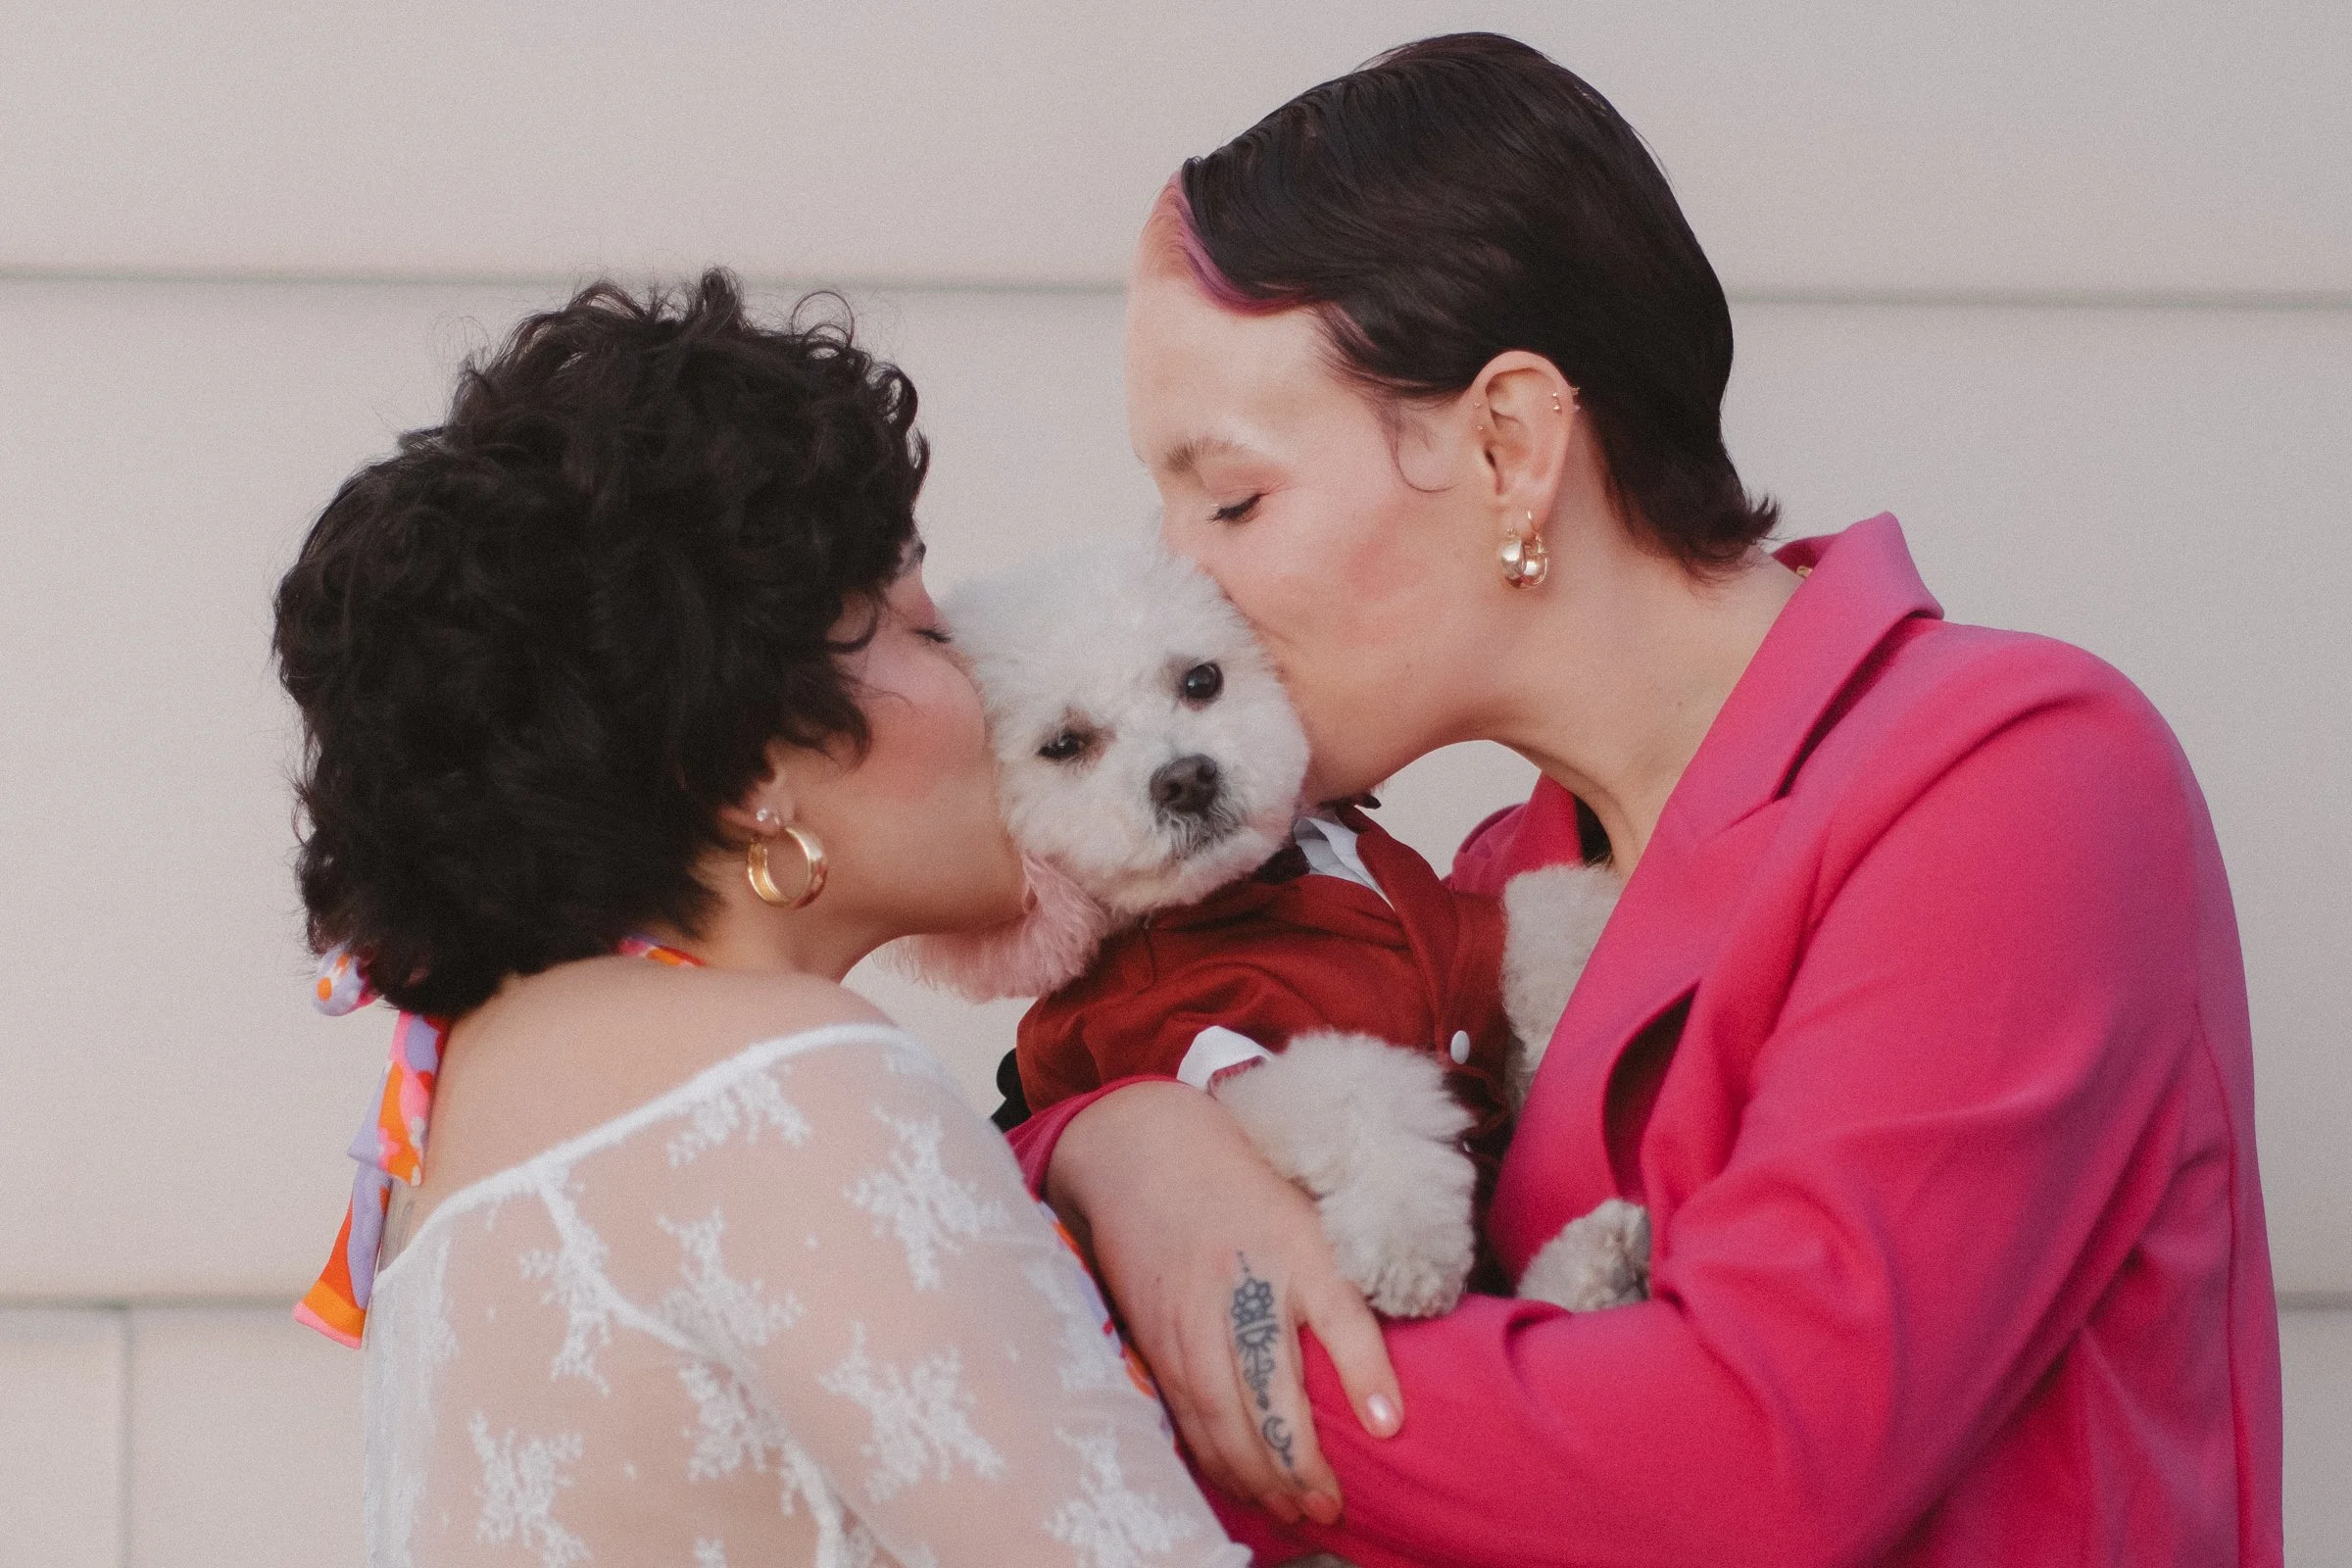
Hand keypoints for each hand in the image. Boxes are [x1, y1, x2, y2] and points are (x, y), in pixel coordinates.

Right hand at [1045, 1082, 1404, 1525]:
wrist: (1144, 1156)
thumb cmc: (1244, 1191)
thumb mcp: (1308, 1219)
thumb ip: (1343, 1284)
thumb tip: (1385, 1363)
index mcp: (1292, 1246)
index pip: (1338, 1312)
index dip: (1364, 1372)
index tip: (1388, 1426)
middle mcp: (1240, 1286)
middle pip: (1266, 1391)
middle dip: (1298, 1462)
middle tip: (1331, 1507)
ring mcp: (1190, 1318)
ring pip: (1221, 1417)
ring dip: (1258, 1476)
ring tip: (1294, 1511)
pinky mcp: (1155, 1340)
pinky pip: (1186, 1414)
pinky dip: (1216, 1459)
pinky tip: (1243, 1485)